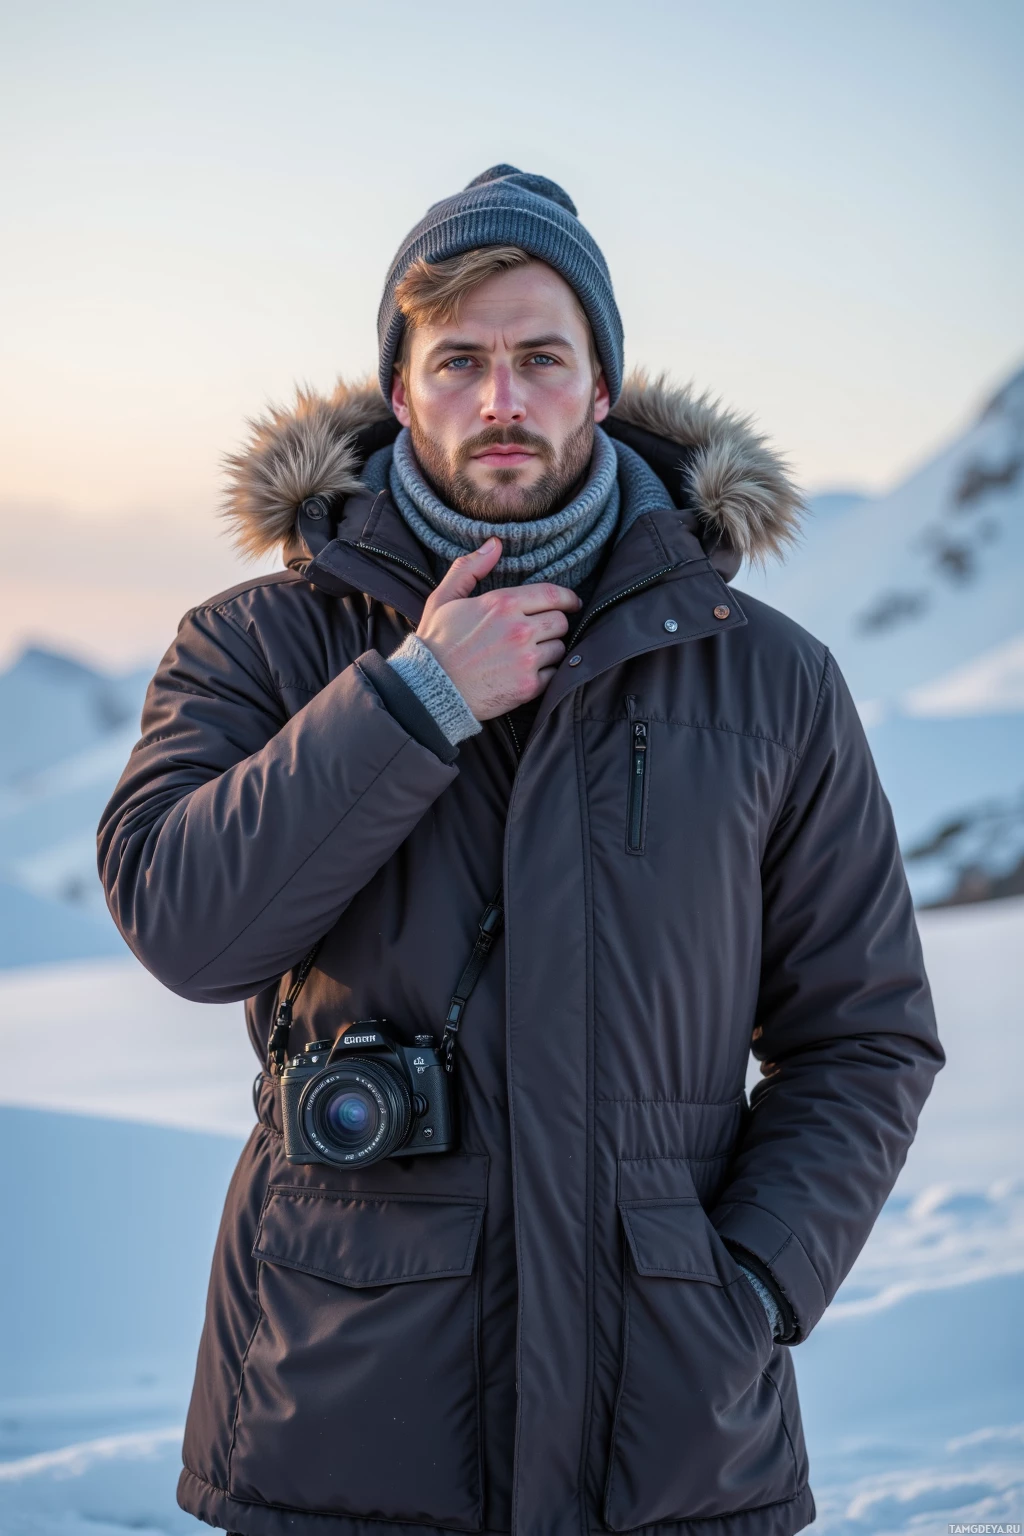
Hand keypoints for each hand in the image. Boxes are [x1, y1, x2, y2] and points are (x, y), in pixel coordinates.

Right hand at [416, 538, 581, 720]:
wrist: (429, 690)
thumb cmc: (436, 643)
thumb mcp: (444, 599)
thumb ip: (469, 568)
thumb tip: (494, 544)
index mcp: (503, 603)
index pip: (553, 595)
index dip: (567, 598)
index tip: (572, 603)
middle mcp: (519, 629)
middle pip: (561, 622)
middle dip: (554, 625)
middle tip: (541, 631)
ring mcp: (526, 659)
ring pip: (560, 649)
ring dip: (550, 650)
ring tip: (529, 653)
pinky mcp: (528, 686)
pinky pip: (554, 675)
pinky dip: (545, 674)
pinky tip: (526, 672)